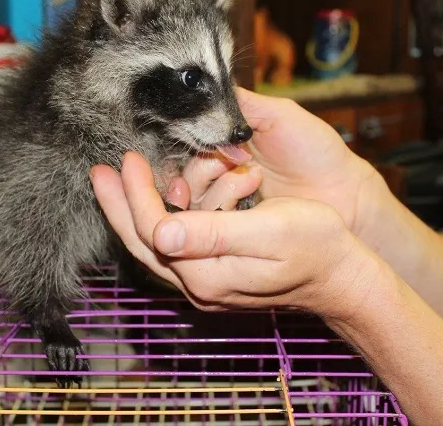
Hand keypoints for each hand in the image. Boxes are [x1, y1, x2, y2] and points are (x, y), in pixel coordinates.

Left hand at [90, 151, 378, 320]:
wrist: (342, 275)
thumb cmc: (315, 247)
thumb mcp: (268, 233)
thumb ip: (213, 233)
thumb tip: (160, 232)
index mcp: (206, 274)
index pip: (152, 232)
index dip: (134, 195)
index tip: (125, 160)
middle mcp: (198, 283)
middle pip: (142, 241)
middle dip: (119, 203)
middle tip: (101, 171)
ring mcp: (205, 279)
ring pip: (157, 241)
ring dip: (142, 206)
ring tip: (133, 174)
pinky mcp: (215, 271)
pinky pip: (179, 242)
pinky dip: (169, 214)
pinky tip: (171, 193)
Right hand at [176, 88, 378, 232]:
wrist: (342, 191)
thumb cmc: (314, 151)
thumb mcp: (277, 115)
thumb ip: (238, 102)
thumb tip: (198, 90)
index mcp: (222, 145)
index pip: (184, 145)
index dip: (185, 143)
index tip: (203, 142)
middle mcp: (216, 174)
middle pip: (181, 174)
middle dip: (202, 166)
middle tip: (232, 159)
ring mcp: (223, 203)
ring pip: (191, 199)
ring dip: (217, 184)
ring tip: (253, 175)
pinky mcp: (232, 228)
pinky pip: (208, 221)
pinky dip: (222, 204)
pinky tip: (248, 191)